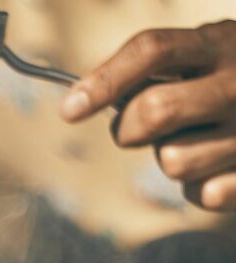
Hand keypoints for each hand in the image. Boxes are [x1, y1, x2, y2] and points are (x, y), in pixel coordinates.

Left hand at [59, 21, 235, 210]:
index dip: (103, 81)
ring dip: (173, 159)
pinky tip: (220, 169)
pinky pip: (203, 194)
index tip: (68, 110)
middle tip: (138, 128)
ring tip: (201, 142)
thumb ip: (151, 72)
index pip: (151, 51)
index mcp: (218, 43)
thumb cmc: (231, 82)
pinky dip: (202, 189)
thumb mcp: (202, 58)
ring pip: (173, 161)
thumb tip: (81, 99)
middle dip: (130, 128)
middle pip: (153, 111)